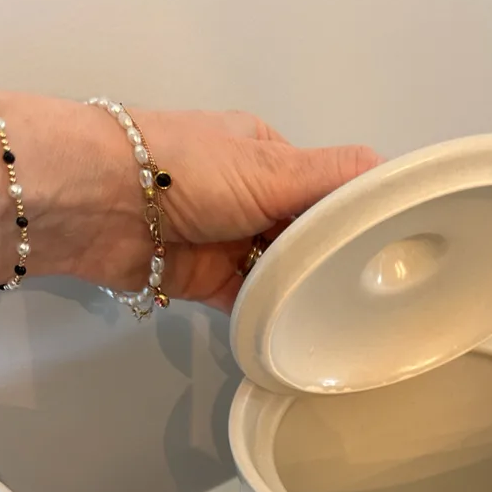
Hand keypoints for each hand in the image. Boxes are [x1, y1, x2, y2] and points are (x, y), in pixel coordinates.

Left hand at [73, 107, 381, 311]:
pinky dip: (270, 316)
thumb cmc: (184, 170)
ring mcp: (229, 242)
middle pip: (306, 236)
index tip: (388, 250)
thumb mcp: (270, 166)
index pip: (328, 189)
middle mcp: (251, 199)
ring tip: (344, 317)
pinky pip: (250, 304)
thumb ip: (332, 178)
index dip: (355, 216)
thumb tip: (392, 176)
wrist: (99, 205)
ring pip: (280, 273)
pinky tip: (300, 332)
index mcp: (269, 158)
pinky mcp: (207, 282)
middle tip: (372, 294)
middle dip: (330, 260)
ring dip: (300, 291)